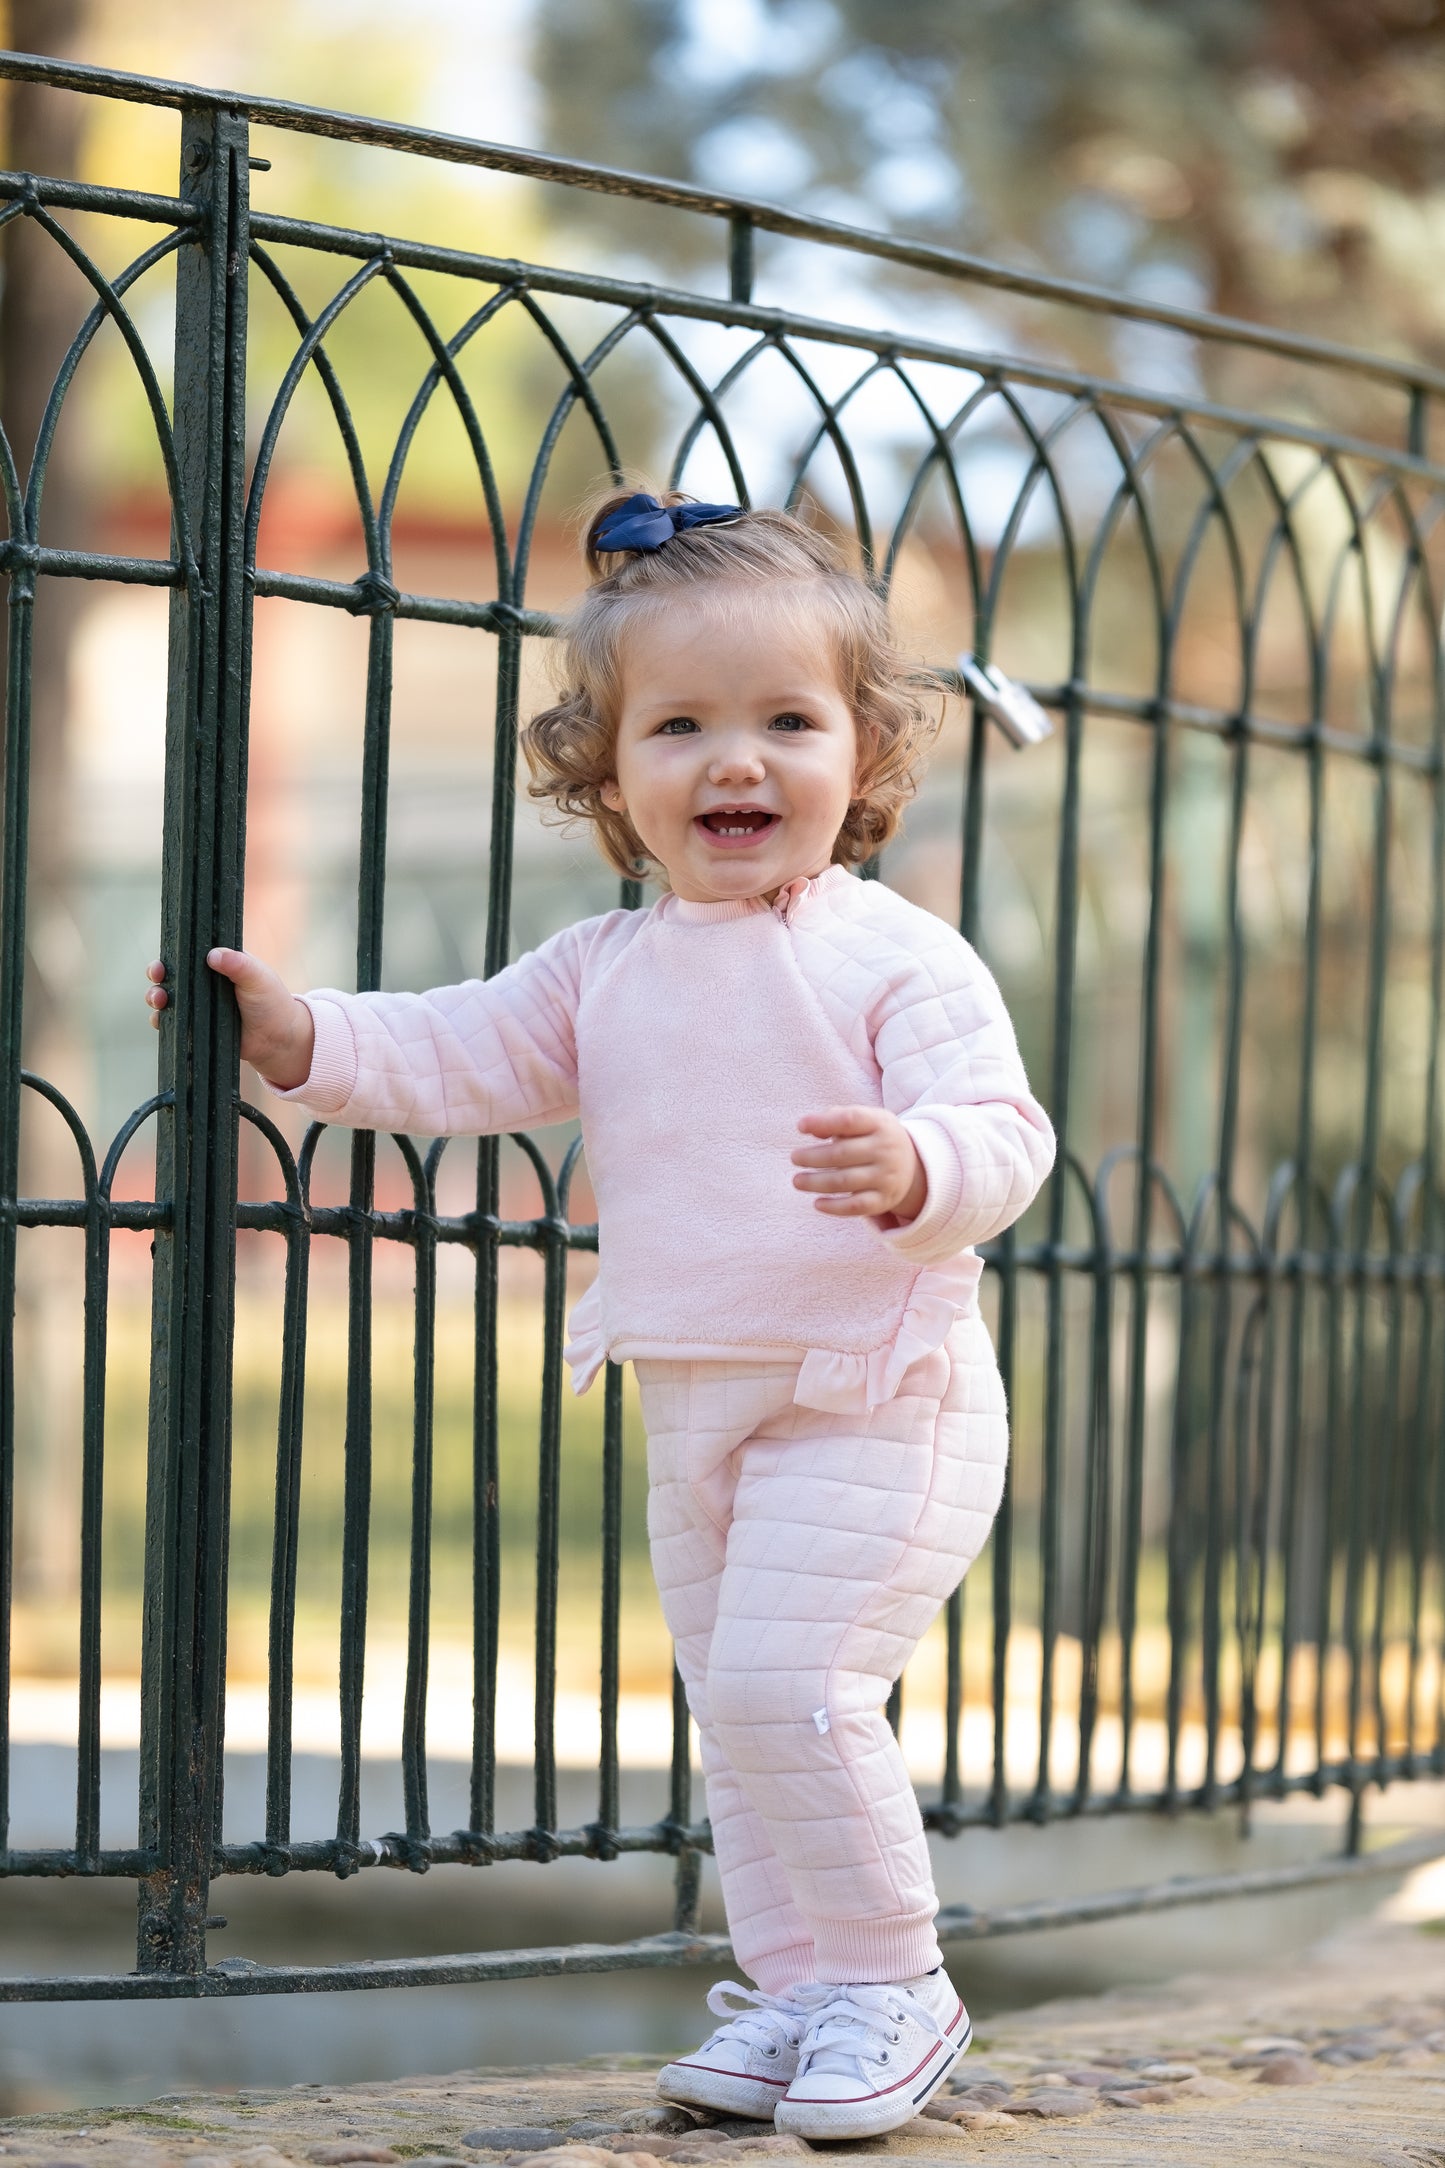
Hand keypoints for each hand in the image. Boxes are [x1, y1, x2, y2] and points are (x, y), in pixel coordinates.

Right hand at [143, 950, 315, 1090]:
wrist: (278, 1040)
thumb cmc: (272, 1003)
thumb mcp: (258, 977)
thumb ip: (238, 964)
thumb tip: (212, 955)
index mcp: (220, 963)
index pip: (191, 951)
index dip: (174, 952)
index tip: (166, 956)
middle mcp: (204, 981)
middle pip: (172, 973)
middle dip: (158, 972)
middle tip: (156, 974)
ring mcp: (198, 1004)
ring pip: (168, 996)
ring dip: (156, 995)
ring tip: (158, 999)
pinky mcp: (195, 1026)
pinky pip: (172, 1021)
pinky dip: (161, 1020)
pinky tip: (160, 1019)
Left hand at [792, 1105, 926, 1222]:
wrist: (914, 1166)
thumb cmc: (875, 1138)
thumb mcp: (866, 1120)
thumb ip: (837, 1118)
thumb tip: (810, 1129)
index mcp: (880, 1124)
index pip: (850, 1120)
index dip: (823, 1122)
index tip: (800, 1127)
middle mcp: (886, 1150)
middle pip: (842, 1153)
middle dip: (813, 1157)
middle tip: (794, 1158)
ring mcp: (886, 1176)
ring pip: (845, 1181)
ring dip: (816, 1182)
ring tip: (797, 1181)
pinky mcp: (884, 1200)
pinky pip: (856, 1207)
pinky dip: (835, 1207)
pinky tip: (817, 1203)